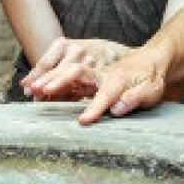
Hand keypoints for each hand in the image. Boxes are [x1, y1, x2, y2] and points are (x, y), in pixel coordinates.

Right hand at [28, 45, 170, 124]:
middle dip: (58, 80)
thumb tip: (116, 108)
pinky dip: (50, 80)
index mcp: (120, 79)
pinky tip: (36, 90)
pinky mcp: (87, 76)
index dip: (95, 107)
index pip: (106, 93)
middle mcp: (102, 73)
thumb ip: (136, 97)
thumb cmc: (151, 79)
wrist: (149, 62)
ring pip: (68, 70)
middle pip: (78, 72)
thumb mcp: (152, 90)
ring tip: (31, 89)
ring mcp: (93, 72)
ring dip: (49, 77)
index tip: (83, 121)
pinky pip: (65, 76)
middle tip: (41, 90)